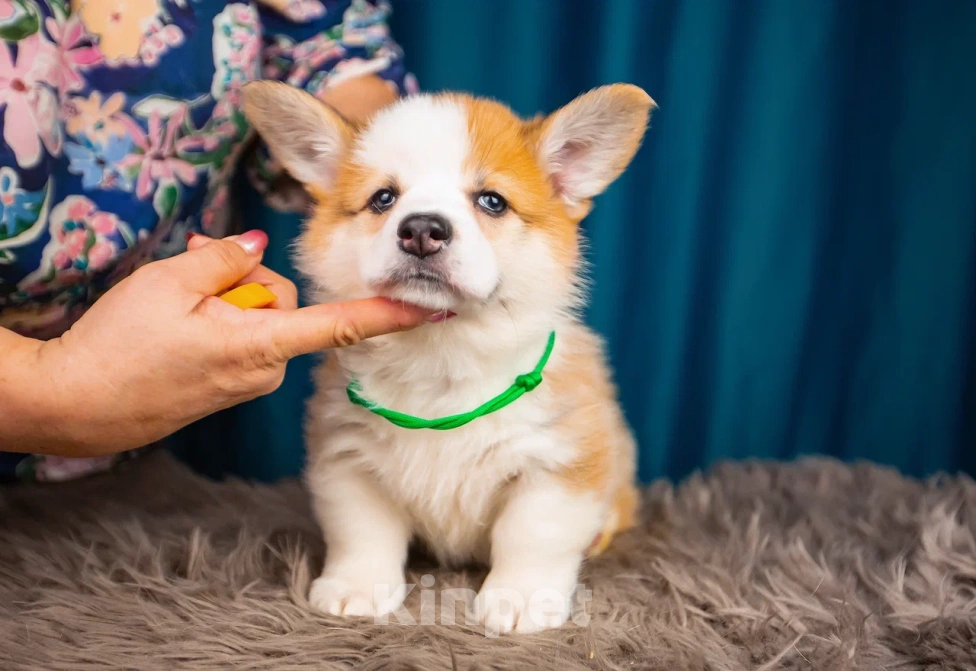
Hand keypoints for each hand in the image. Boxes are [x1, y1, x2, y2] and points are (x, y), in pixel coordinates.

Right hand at [9, 231, 431, 455]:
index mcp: (261, 343)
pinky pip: (244, 340)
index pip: (342, 327)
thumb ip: (224, 261)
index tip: (432, 309)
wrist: (77, 407)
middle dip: (246, 285)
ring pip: (262, 320)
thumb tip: (254, 249)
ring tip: (176, 314)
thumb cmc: (119, 346)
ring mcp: (248, 382)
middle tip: (193, 284)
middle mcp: (266, 369)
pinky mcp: (231, 388)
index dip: (390, 315)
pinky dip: (219, 325)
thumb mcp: (168, 284)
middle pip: (284, 304)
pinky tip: (179, 330)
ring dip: (228, 304)